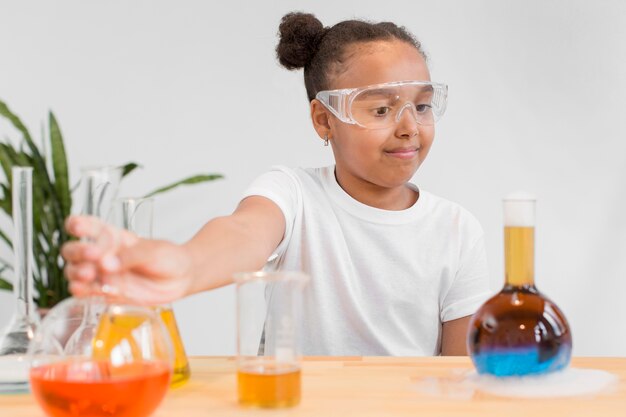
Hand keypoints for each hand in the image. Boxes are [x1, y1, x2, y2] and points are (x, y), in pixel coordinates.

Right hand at [62, 215, 192, 304]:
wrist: (182, 278)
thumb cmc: (168, 257)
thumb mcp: (153, 251)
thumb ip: (130, 256)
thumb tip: (106, 264)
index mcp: (112, 236)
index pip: (87, 226)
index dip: (77, 224)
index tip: (77, 227)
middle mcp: (102, 254)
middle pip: (73, 250)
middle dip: (77, 251)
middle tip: (92, 255)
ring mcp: (102, 274)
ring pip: (74, 272)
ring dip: (76, 273)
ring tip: (89, 274)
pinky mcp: (106, 292)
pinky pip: (87, 292)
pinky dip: (82, 291)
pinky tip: (84, 290)